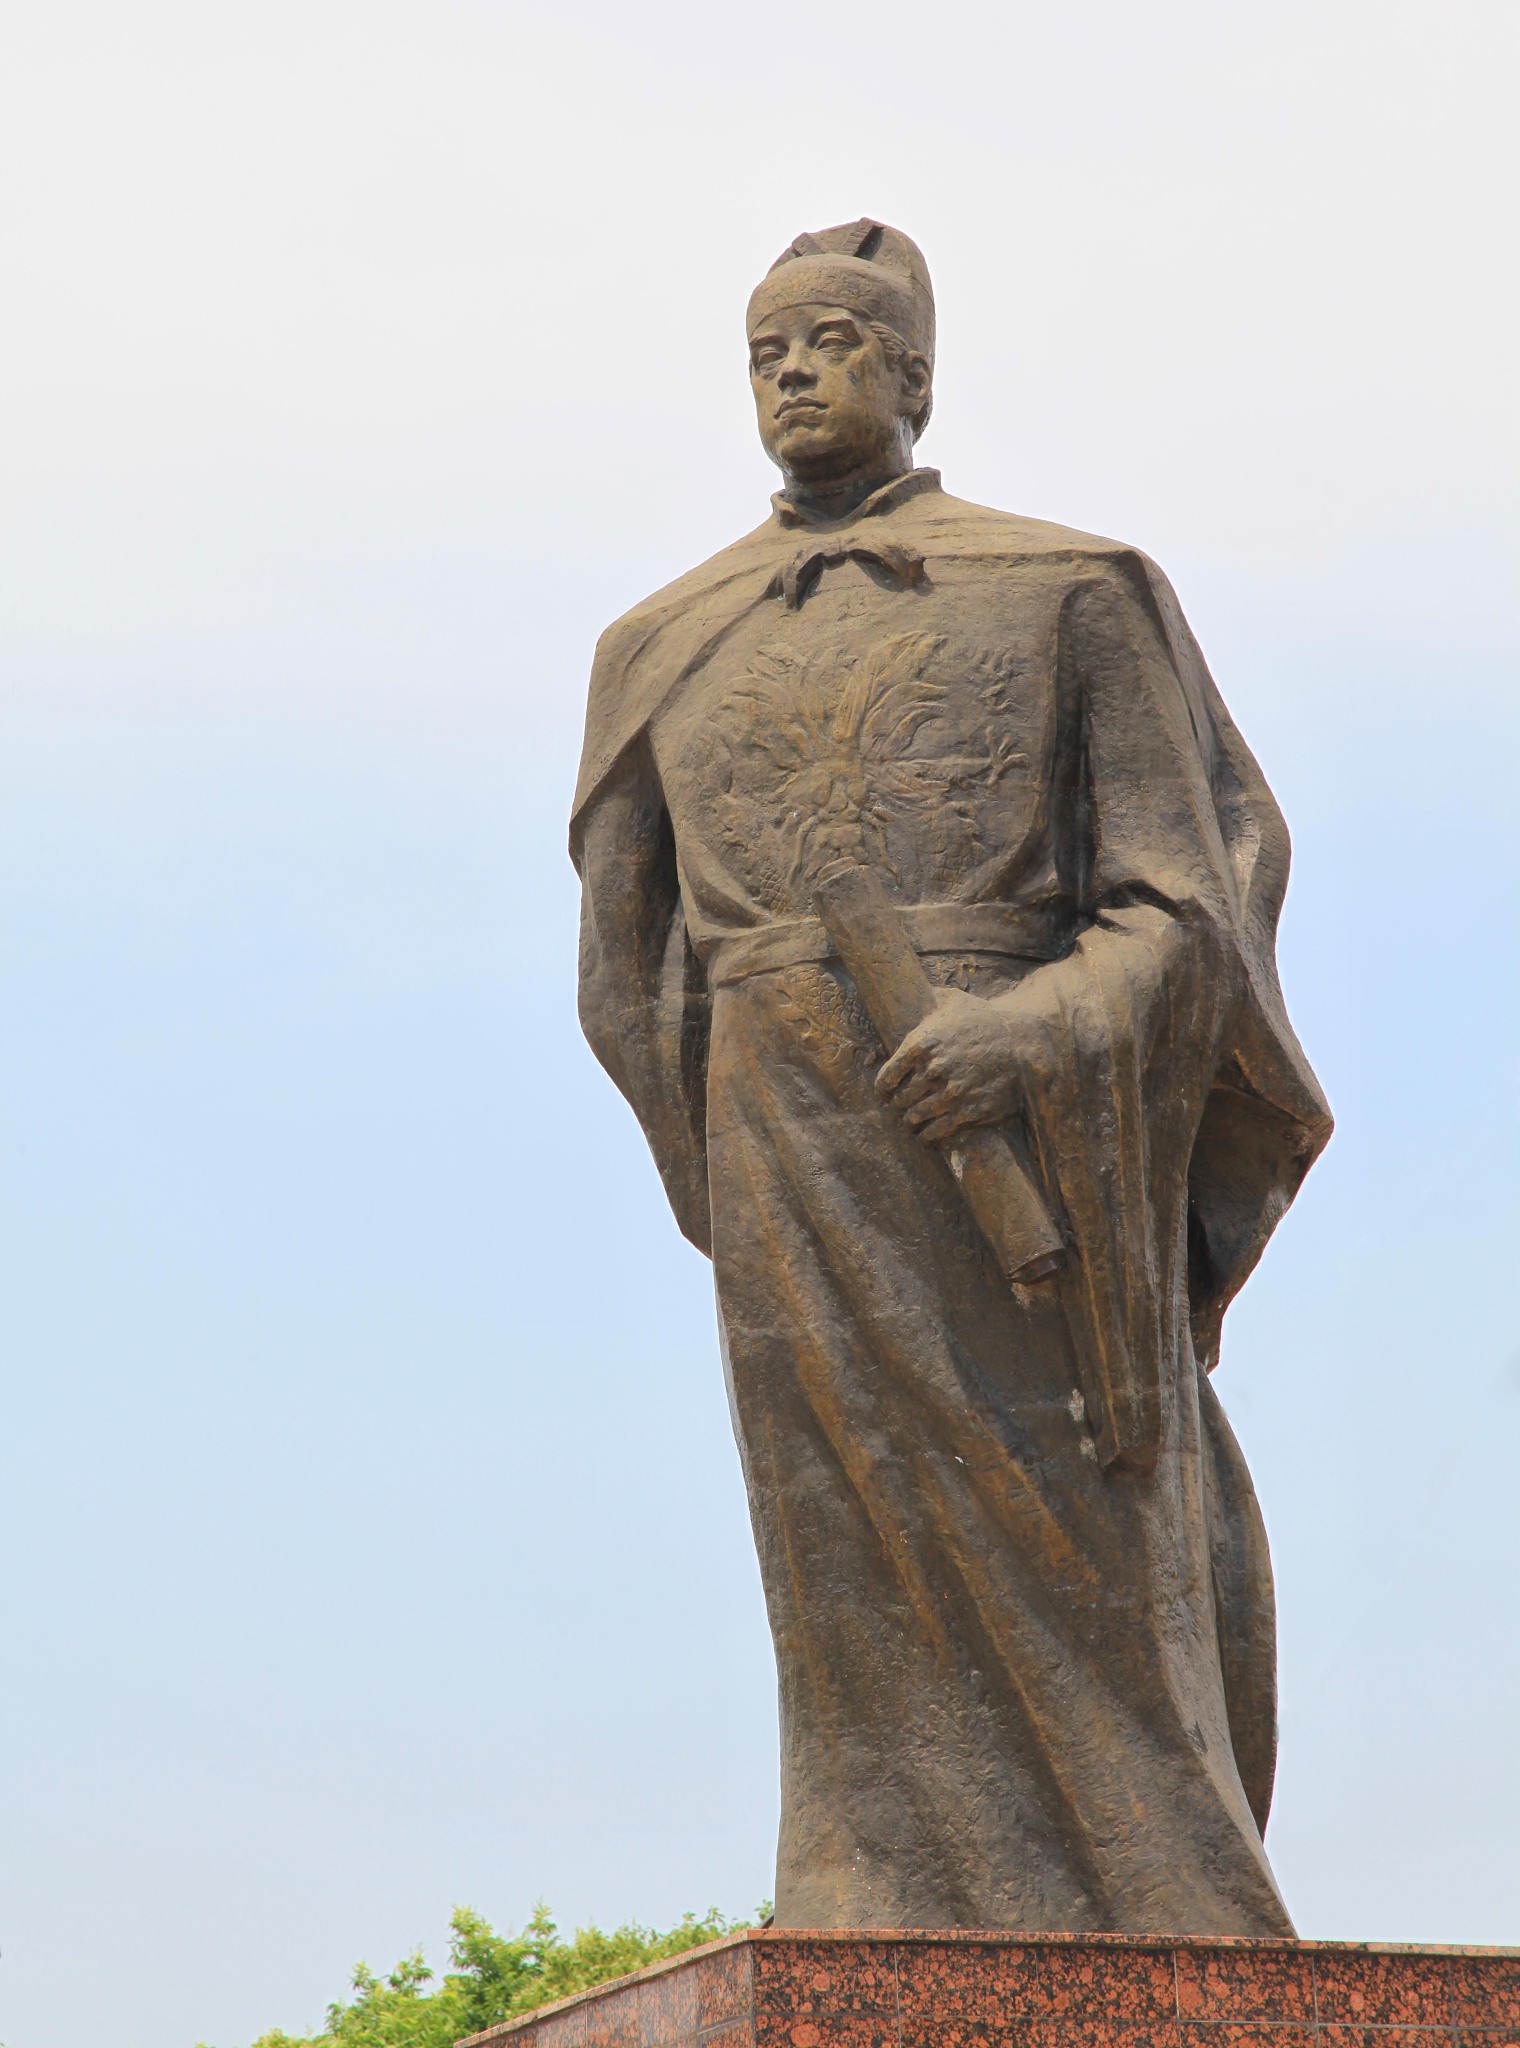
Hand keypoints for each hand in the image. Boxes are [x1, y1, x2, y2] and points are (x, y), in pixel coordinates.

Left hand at [876, 986, 1029, 1144]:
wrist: (1023, 1042)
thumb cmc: (984, 1020)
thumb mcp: (953, 1001)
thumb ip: (926, 1000)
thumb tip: (903, 992)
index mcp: (922, 1044)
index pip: (886, 1077)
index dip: (883, 1088)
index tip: (886, 1092)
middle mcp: (934, 1070)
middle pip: (900, 1099)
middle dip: (898, 1104)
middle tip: (901, 1106)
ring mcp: (952, 1092)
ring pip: (916, 1116)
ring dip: (911, 1121)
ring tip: (912, 1121)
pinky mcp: (970, 1110)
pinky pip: (938, 1130)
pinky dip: (927, 1135)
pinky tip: (926, 1134)